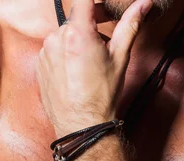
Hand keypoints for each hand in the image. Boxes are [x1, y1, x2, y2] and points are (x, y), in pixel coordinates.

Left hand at [36, 0, 153, 137]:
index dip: (95, 2)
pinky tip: (76, 72)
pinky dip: (65, 55)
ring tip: (90, 64)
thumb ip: (130, 25)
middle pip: (75, 19)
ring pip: (64, 36)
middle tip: (105, 42)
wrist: (81, 125)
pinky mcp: (40, 65)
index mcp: (77, 32)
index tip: (102, 9)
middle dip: (91, 25)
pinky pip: (54, 50)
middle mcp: (56, 38)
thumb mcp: (120, 57)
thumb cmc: (102, 94)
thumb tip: (143, 3)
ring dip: (77, 41)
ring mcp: (45, 52)